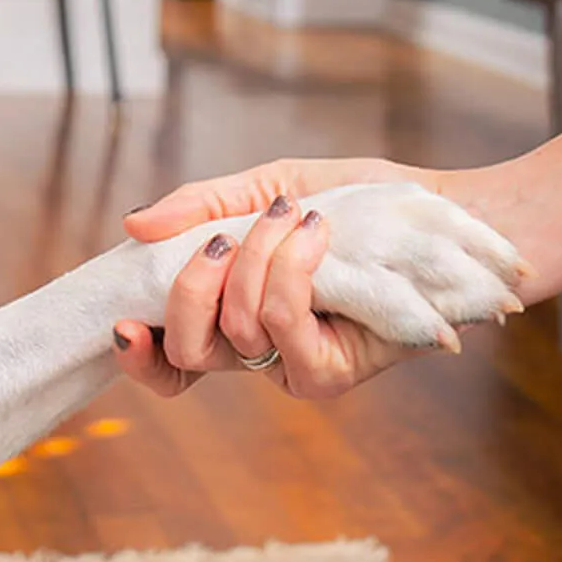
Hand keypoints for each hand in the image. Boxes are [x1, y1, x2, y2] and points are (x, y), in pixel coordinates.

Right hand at [112, 158, 450, 401]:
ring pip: (233, 330)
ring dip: (256, 260)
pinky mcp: (329, 374)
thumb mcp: (266, 187)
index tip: (121, 322)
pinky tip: (313, 236)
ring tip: (294, 218)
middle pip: (186, 352)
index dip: (138, 355)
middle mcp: (257, 352)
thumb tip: (132, 225)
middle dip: (189, 290)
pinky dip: (288, 273)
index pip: (169, 360)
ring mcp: (292, 368)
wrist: (440, 217)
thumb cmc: (358, 204)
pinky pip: (280, 328)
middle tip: (220, 241)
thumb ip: (200, 206)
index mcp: (231, 315)